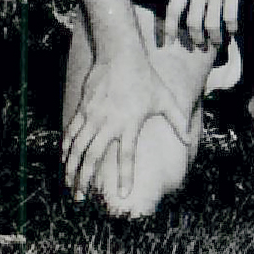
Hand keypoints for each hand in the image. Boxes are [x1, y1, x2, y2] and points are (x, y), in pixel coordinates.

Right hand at [63, 41, 175, 207]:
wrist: (120, 54)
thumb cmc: (146, 77)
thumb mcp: (165, 99)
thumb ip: (178, 121)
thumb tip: (190, 141)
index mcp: (130, 124)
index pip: (126, 156)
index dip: (125, 176)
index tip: (124, 195)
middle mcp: (109, 123)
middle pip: (92, 157)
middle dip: (84, 180)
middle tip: (80, 199)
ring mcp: (93, 116)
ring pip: (77, 147)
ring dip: (71, 168)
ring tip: (69, 185)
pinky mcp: (83, 109)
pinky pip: (71, 132)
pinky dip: (66, 148)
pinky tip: (64, 160)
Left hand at [163, 0, 253, 54]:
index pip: (173, 10)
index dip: (169, 29)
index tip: (169, 42)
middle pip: (192, 22)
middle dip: (195, 39)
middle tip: (201, 46)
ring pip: (211, 24)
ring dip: (215, 38)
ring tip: (218, 43)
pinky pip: (230, 16)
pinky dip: (231, 28)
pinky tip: (234, 30)